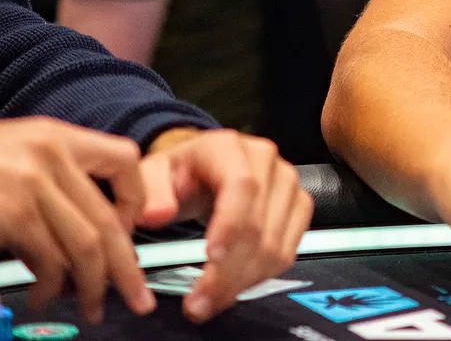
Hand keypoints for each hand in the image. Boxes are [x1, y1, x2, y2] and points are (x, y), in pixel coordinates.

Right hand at [0, 117, 153, 322]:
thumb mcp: (13, 159)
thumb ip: (50, 181)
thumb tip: (94, 229)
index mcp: (52, 135)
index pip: (123, 158)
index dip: (133, 201)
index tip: (129, 233)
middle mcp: (47, 151)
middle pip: (108, 215)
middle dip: (126, 265)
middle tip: (137, 295)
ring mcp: (28, 180)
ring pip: (87, 244)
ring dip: (92, 285)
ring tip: (89, 305)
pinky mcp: (11, 212)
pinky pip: (49, 260)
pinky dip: (51, 287)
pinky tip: (41, 297)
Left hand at [138, 128, 311, 321]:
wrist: (204, 168)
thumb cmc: (180, 174)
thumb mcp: (151, 174)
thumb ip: (150, 191)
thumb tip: (157, 213)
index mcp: (229, 147)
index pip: (242, 185)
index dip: (231, 224)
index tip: (210, 258)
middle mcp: (267, 161)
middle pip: (259, 223)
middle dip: (228, 271)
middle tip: (198, 304)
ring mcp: (288, 184)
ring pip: (275, 244)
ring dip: (242, 282)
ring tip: (209, 303)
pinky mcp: (298, 206)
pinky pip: (287, 251)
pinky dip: (260, 277)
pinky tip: (233, 288)